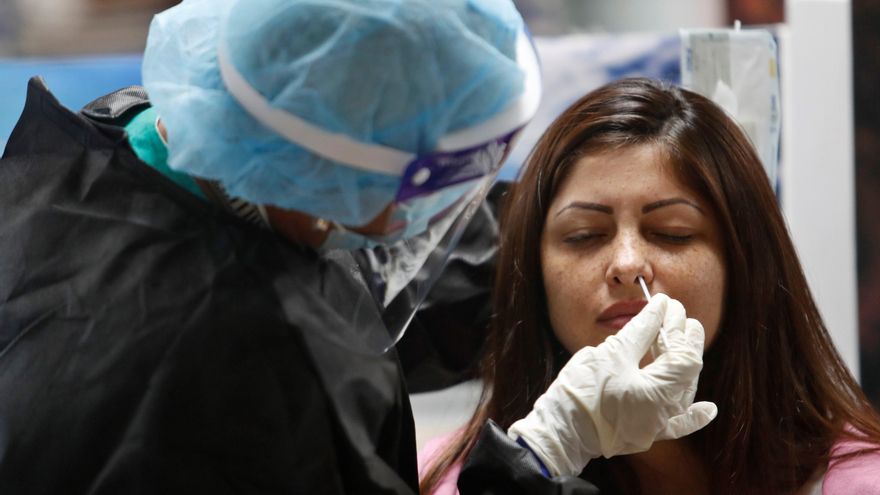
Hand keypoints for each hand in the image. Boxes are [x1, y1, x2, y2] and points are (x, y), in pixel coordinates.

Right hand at [507, 294, 716, 476]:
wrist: (559, 430)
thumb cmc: (581, 391)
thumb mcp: (611, 353)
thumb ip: (641, 331)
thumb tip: (660, 309)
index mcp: (659, 392)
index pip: (683, 354)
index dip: (678, 327)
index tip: (669, 305)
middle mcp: (665, 412)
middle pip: (687, 372)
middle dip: (683, 340)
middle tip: (675, 314)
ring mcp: (656, 426)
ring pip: (683, 392)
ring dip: (685, 365)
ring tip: (680, 341)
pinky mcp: (645, 434)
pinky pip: (677, 426)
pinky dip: (693, 417)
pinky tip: (708, 409)